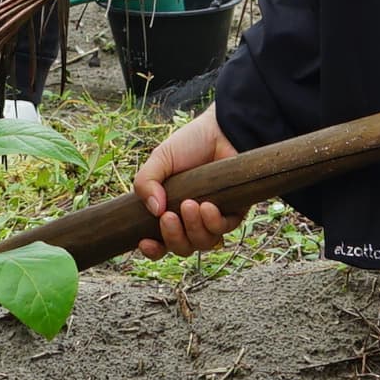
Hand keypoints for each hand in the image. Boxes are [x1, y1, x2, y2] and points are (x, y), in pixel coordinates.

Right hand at [131, 109, 239, 255]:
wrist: (221, 130)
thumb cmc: (190, 144)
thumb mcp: (160, 159)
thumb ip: (146, 182)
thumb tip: (153, 210)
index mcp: (170, 210)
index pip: (160, 243)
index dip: (153, 249)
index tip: (145, 242)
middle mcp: (191, 219)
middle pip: (182, 248)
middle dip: (173, 237)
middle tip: (169, 216)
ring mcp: (213, 218)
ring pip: (203, 243)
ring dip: (194, 229)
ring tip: (189, 205)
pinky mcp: (234, 212)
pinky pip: (224, 230)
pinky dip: (213, 222)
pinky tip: (207, 206)